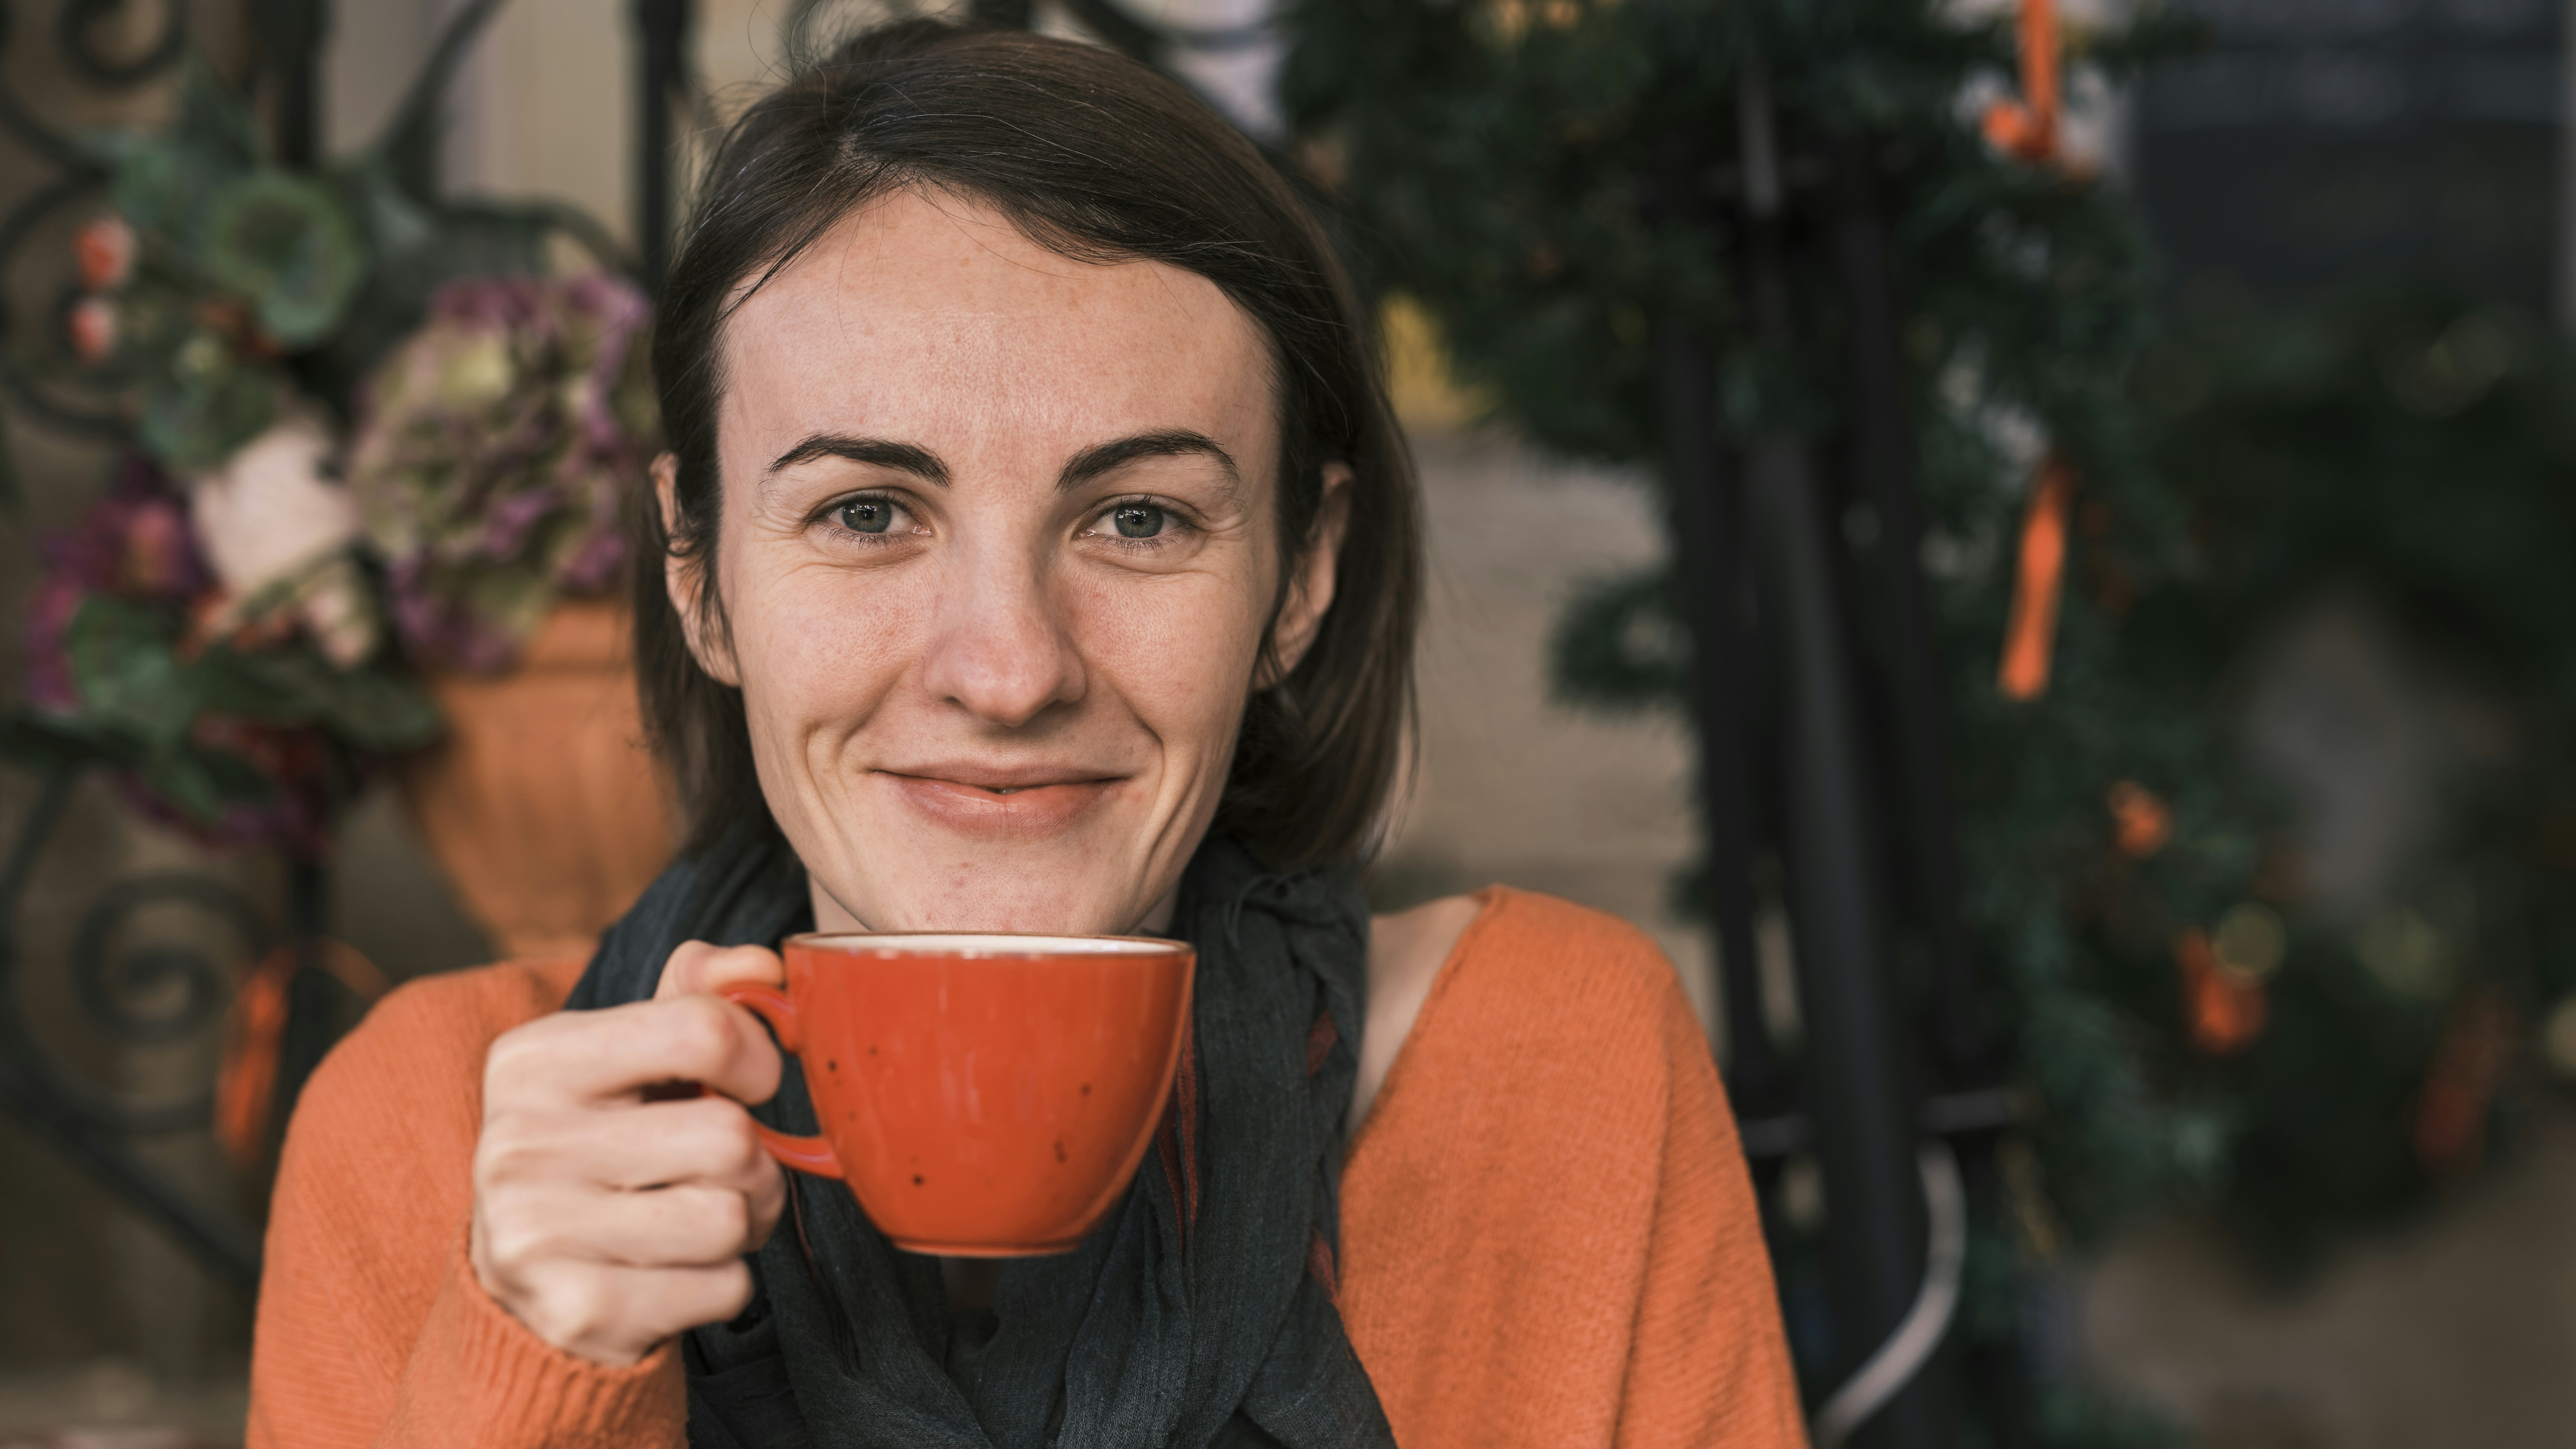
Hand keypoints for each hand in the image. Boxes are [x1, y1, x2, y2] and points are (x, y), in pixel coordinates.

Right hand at [469, 943, 788, 1364]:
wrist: (525, 1278)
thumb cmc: (598, 1147)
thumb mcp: (626, 1057)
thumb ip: (694, 997)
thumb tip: (762, 964)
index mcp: (532, 1060)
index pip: (702, 1030)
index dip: (756, 1058)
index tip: (748, 1080)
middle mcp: (520, 1143)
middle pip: (729, 1136)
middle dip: (751, 1160)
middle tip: (713, 1170)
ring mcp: (538, 1234)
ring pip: (731, 1216)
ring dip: (742, 1223)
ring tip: (693, 1220)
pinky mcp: (577, 1312)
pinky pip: (724, 1288)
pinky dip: (720, 1284)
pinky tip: (669, 1273)